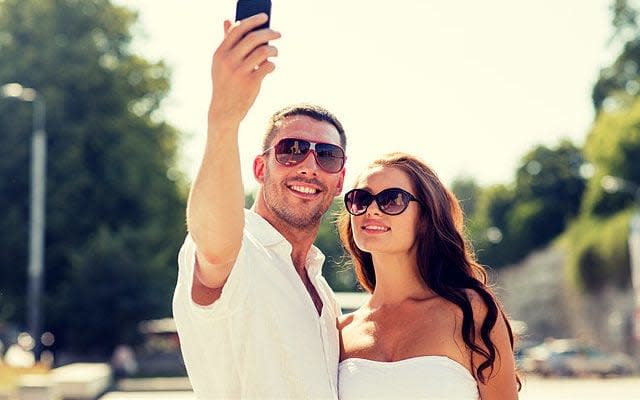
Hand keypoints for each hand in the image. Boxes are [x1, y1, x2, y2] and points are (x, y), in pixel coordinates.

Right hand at [208, 13, 280, 128]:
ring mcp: (240, 72)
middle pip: (253, 38)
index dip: (252, 21)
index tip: (264, 17)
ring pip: (263, 51)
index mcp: (220, 53)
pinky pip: (268, 66)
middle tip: (278, 33)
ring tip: (275, 52)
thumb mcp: (220, 63)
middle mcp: (228, 60)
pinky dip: (272, 65)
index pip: (237, 29)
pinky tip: (270, 67)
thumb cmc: (225, 84)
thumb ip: (226, 42)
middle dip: (269, 32)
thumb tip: (229, 20)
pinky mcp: (251, 83)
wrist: (223, 111)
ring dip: (273, 50)